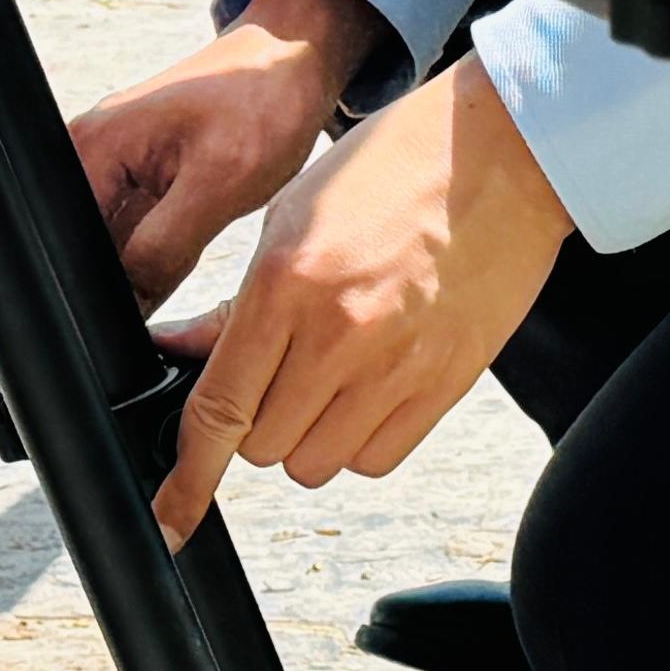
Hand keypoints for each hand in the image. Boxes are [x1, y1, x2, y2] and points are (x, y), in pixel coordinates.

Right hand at [68, 0, 388, 315]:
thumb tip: (128, 304)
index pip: (67, 247)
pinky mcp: (136, 174)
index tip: (148, 306)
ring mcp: (111, 163)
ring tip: (197, 239)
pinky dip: (162, 247)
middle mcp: (87, 153)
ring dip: (147, 264)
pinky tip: (197, 233)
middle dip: (126, 280)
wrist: (293, 60)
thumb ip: (162, 247)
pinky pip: (133, 231)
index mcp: (92, 148)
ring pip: (110, 247)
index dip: (101, 292)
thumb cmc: (263, 103)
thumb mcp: (219, 183)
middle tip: (184, 268)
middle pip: (82, 249)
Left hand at [153, 59, 570, 547]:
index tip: (169, 515)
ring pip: (316, 464)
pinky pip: (376, 460)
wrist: (500, 155)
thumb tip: (181, 353)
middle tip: (276, 372)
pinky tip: (367, 389)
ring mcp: (397, 365)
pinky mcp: (445, 384)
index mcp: (287, 282)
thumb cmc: (393, 168)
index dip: (186, 475)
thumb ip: (235, 303)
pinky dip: (358, 442)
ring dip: (306, 436)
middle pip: (264, 448)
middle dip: (256, 423)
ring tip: (327, 374)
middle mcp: (339, 333)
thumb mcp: (291, 215)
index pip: (218, 409)